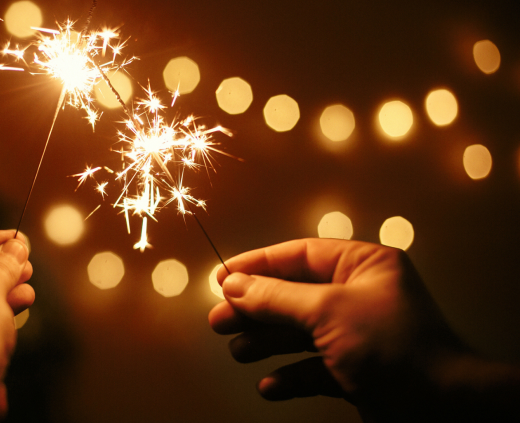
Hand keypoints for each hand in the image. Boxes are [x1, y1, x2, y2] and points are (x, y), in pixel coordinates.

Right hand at [208, 239, 480, 420]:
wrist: (443, 410)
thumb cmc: (395, 348)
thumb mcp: (327, 311)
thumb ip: (276, 297)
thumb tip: (233, 284)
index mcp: (363, 266)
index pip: (300, 255)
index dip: (257, 265)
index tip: (221, 278)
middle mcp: (359, 296)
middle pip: (292, 296)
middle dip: (255, 310)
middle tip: (219, 321)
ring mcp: (357, 336)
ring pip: (298, 333)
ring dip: (266, 344)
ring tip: (239, 352)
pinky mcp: (356, 372)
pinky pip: (313, 368)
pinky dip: (290, 376)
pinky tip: (271, 386)